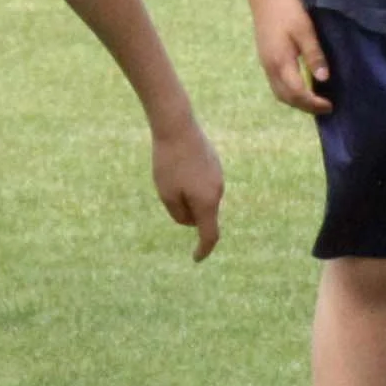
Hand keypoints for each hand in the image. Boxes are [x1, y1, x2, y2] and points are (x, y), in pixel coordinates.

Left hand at [151, 119, 223, 260]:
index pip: (209, 235)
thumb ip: (179, 215)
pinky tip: (178, 164)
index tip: (196, 259)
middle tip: (167, 190)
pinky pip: (203, 183)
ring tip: (170, 173)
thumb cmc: (168, 163)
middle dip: (186, 212)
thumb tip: (190, 221)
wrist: (177, 126)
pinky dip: (191, 183)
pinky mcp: (215, 164)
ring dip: (186, 195)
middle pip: (203, 214)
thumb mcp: (166, 195)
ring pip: (202, 197)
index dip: (203, 250)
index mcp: (207, 203)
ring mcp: (218, 176)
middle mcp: (218, 191)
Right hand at [249, 0, 329, 114]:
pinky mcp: (265, 59)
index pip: (297, 92)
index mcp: (281, 61)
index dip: (313, 103)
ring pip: (280, 93)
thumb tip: (324, 78)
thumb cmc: (287, 9)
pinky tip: (301, 88)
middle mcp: (270, 67)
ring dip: (297, 102)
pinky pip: (276, 85)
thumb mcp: (305, 30)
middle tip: (326, 108)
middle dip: (306, 107)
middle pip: (287, 98)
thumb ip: (314, 54)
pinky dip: (290, 93)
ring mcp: (265, 64)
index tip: (330, 105)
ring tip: (314, 101)